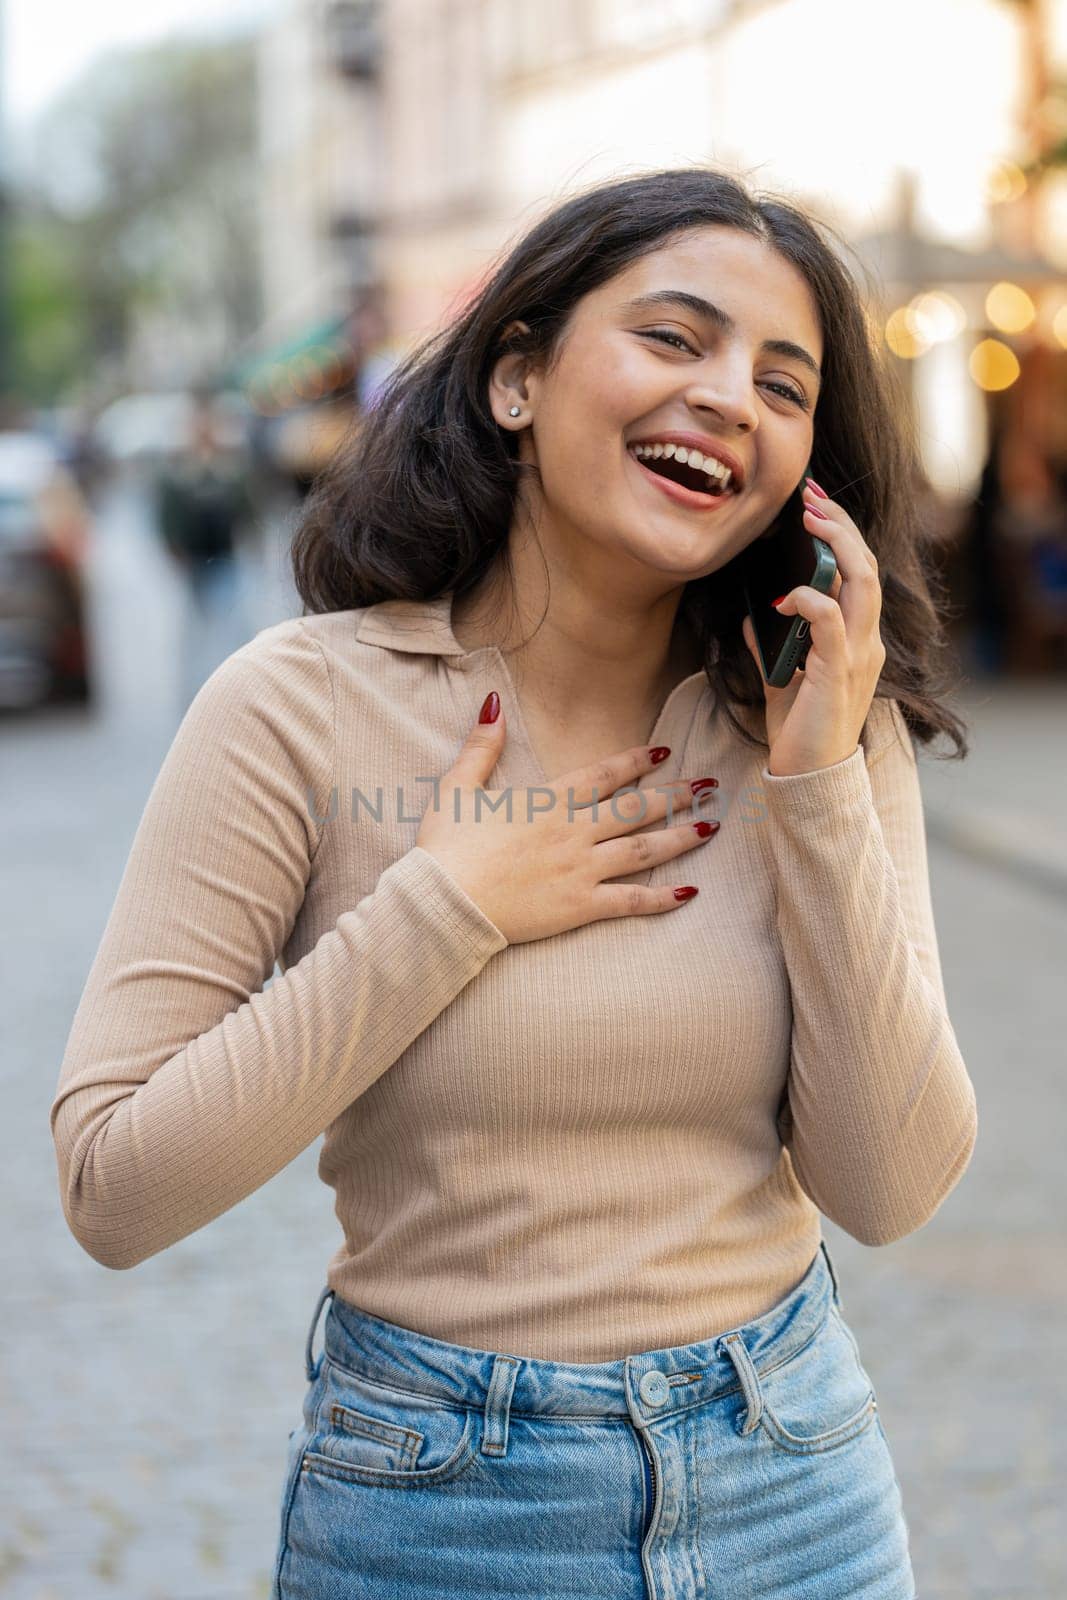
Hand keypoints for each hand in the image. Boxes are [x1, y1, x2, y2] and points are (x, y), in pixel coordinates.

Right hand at [415, 698, 722, 944]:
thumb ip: (481, 747)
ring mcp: (581, 869)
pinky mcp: (580, 906)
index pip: (604, 774)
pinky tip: (690, 893)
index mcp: (547, 802)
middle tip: (709, 786)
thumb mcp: (457, 787)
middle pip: (635, 808)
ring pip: (642, 849)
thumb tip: (493, 703)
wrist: (444, 902)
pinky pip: (631, 901)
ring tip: (710, 827)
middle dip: (675, 794)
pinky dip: (663, 897)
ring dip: (679, 837)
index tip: (664, 749)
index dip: (636, 760)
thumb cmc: (446, 848)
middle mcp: (573, 831)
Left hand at [740, 477, 885, 776]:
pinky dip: (809, 600)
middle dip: (840, 524)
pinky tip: (784, 596)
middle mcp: (866, 643)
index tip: (813, 504)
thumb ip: (772, 647)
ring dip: (835, 545)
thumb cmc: (799, 734)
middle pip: (866, 566)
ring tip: (808, 518)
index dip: (841, 535)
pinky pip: (831, 621)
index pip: (860, 574)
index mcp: (858, 641)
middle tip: (810, 495)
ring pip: (862, 583)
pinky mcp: (838, 674)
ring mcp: (858, 657)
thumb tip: (753, 616)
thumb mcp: (782, 680)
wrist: (809, 780)